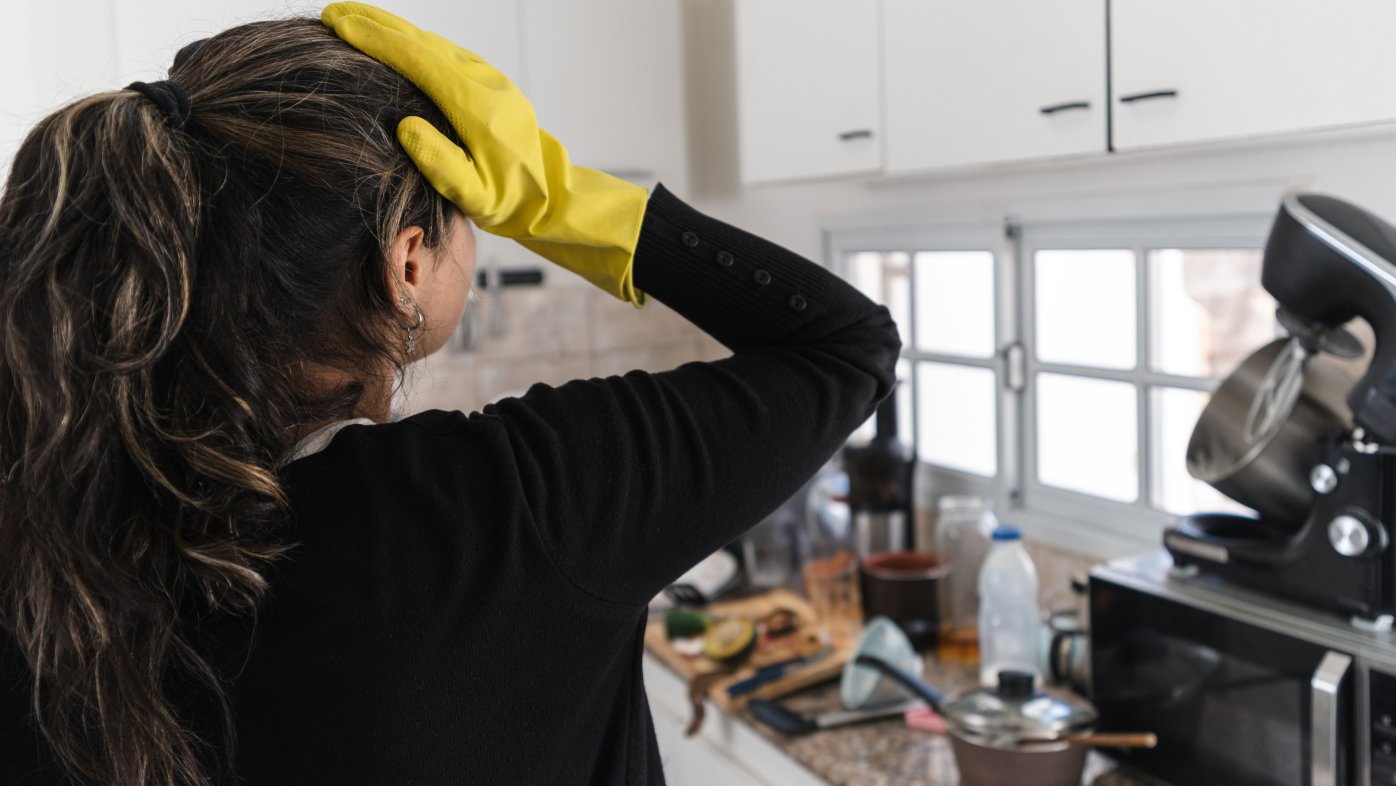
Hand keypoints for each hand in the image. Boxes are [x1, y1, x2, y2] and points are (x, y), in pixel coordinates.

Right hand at [321, 2, 649, 306]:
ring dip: (392, 29)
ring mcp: (487, 78)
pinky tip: (392, 42)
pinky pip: (443, 53)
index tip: (342, 25)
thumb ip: (442, 165)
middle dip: (376, 24)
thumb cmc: (509, 200)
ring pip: (432, 43)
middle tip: (333, 12)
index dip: (378, 41)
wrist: (547, 194)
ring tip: (352, 20)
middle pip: (422, 42)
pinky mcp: (487, 82)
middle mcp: (483, 82)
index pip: (419, 62)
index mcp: (477, 106)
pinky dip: (412, 42)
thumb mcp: (475, 196)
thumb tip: (405, 127)